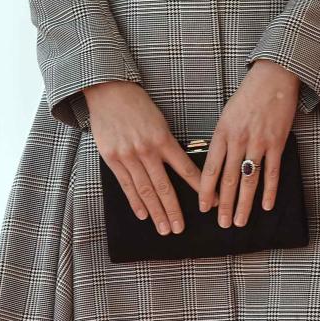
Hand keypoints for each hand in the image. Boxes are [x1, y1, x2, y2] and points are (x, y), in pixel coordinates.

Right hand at [84, 80, 201, 235]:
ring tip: (164, 228)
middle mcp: (147, 150)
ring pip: (145, 190)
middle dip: (173, 210)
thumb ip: (167, 144)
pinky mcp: (112, 159)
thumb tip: (179, 167)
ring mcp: (128, 156)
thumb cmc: (138, 105)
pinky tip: (143, 215)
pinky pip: (126, 185)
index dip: (198, 187)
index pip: (185, 168)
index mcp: (163, 139)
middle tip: (180, 228)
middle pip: (164, 186)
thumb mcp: (160, 121)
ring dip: (156, 212)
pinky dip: (135, 202)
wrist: (109, 92)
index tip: (210, 201)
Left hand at [198, 60, 300, 228]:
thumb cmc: (248, 96)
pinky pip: (272, 172)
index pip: (210, 169)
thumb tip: (216, 165)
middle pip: (229, 180)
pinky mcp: (277, 142)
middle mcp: (238, 140)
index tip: (204, 208)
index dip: (206, 191)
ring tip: (240, 221)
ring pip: (249, 180)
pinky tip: (266, 205)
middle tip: (222, 224)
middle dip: (224, 205)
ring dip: (244, 204)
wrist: (273, 78)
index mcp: (222, 133)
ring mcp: (258, 142)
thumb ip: (222, 139)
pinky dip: (269, 191)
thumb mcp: (226, 115)